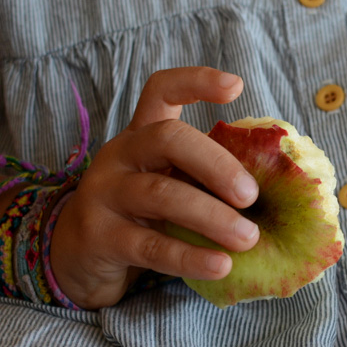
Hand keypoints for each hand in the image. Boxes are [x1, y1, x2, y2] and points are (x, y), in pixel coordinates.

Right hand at [49, 67, 259, 308]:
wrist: (74, 256)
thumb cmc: (138, 214)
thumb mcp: (166, 183)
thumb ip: (202, 177)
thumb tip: (273, 186)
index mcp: (141, 135)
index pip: (160, 91)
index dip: (196, 81)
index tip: (236, 87)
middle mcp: (120, 155)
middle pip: (167, 139)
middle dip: (216, 164)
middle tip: (251, 195)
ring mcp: (104, 193)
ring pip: (160, 194)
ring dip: (212, 217)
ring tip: (248, 238)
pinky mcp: (99, 236)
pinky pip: (150, 245)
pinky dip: (190, 257)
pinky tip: (220, 265)